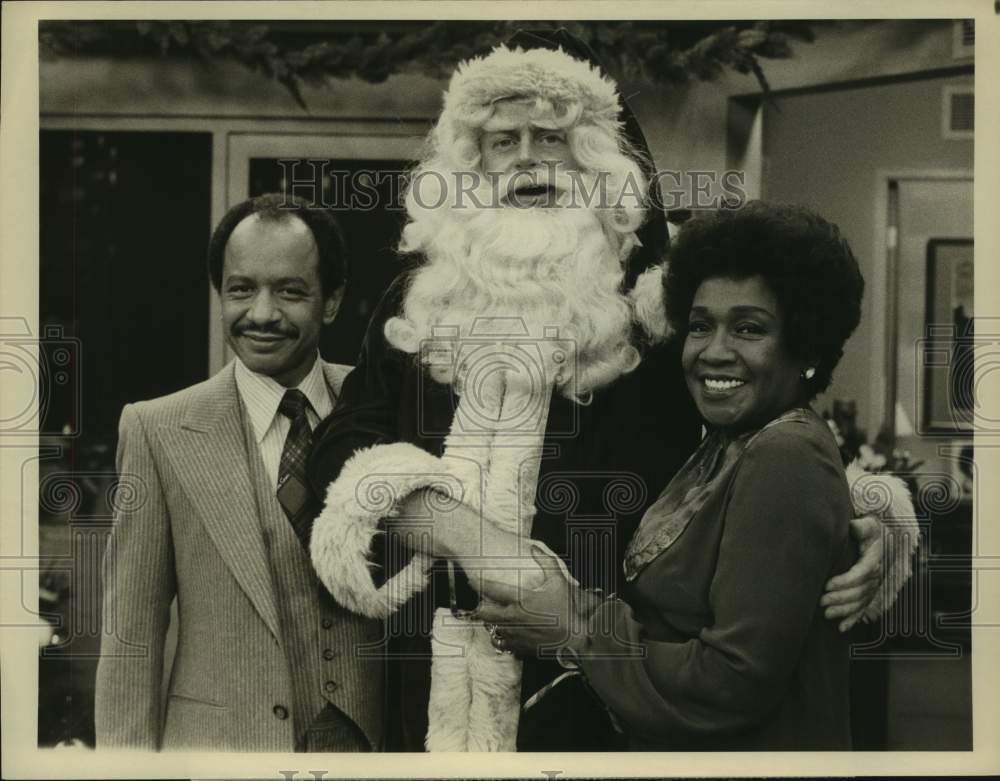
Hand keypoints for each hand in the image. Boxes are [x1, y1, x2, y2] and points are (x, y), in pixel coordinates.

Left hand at [474, 548, 588, 657]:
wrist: (574, 638)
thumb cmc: (567, 610)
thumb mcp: (559, 581)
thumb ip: (546, 562)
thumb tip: (534, 548)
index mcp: (521, 600)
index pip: (492, 590)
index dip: (479, 584)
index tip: (474, 580)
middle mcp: (513, 617)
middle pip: (484, 613)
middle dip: (480, 607)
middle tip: (482, 602)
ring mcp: (515, 634)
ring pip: (490, 628)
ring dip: (489, 622)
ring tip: (492, 616)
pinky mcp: (519, 646)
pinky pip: (500, 643)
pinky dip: (498, 637)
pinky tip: (503, 632)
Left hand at [820, 514, 882, 631]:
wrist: (882, 537)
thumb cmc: (869, 529)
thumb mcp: (867, 524)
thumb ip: (861, 526)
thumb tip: (853, 526)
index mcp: (874, 560)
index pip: (860, 574)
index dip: (844, 581)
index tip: (827, 585)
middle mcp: (876, 576)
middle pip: (859, 592)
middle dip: (840, 598)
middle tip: (821, 601)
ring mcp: (874, 586)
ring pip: (860, 603)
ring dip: (844, 611)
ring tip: (826, 614)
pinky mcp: (870, 593)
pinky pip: (863, 608)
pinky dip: (853, 619)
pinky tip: (842, 628)